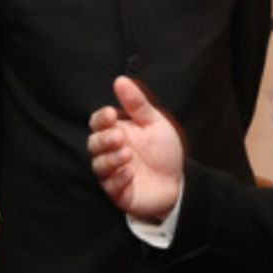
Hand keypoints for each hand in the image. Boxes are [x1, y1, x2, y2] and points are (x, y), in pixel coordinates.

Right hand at [87, 76, 185, 220]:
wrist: (178, 182)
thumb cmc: (163, 150)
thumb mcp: (154, 122)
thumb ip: (137, 103)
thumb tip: (120, 80)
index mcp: (116, 131)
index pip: (97, 123)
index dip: (101, 119)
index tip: (111, 114)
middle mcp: (110, 152)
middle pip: (94, 144)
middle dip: (104, 139)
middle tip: (120, 137)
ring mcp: (112, 172)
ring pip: (99, 165)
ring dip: (111, 158)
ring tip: (127, 154)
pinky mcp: (118, 192)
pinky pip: (110, 186)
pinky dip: (118, 179)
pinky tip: (130, 173)